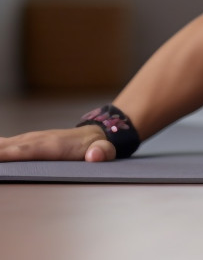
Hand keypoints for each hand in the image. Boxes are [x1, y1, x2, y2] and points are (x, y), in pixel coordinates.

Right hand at [0, 126, 117, 162]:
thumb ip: (103, 152)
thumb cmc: (98, 145)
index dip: (6, 155)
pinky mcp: (25, 143)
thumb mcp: (106, 150)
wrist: (97, 132)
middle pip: (6, 148)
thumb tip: (96, 155)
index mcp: (51, 145)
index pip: (23, 151)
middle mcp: (36, 140)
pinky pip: (4, 145)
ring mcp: (29, 140)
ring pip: (3, 145)